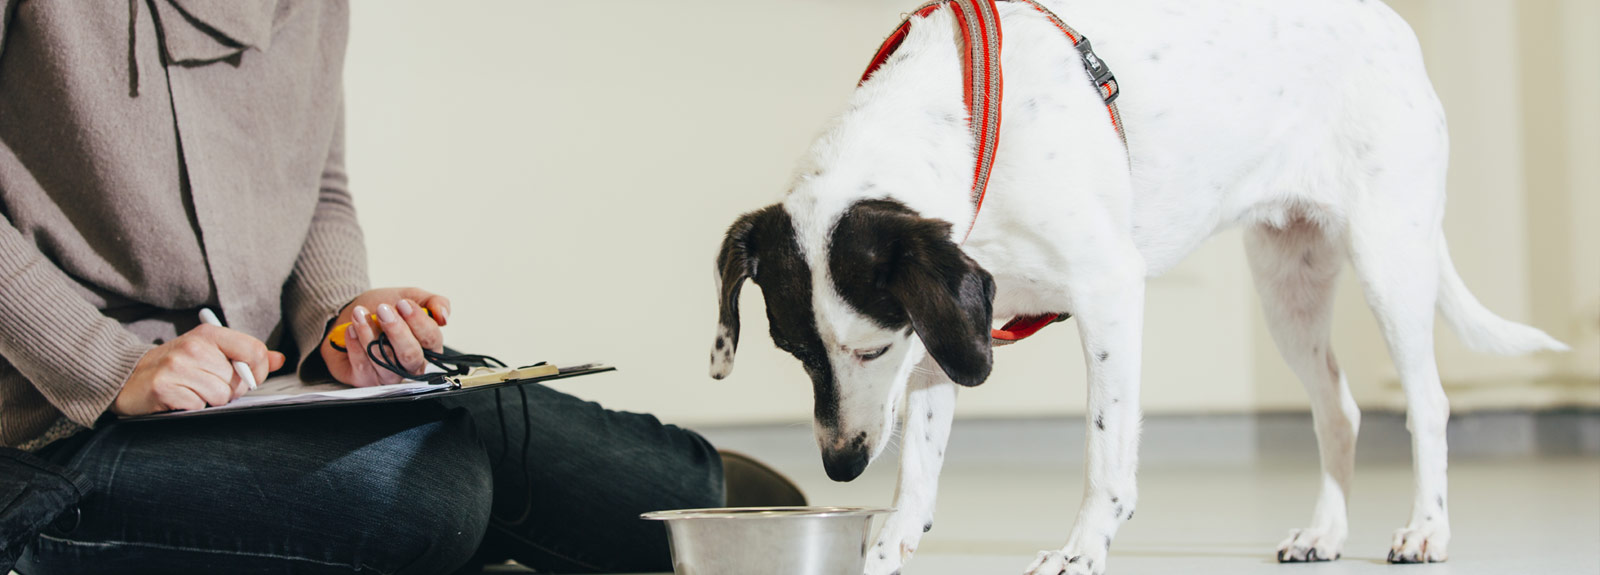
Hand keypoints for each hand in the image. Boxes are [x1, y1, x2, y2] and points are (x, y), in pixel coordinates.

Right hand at [111, 325, 285, 415]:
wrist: (127, 377)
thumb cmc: (176, 366)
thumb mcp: (210, 353)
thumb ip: (245, 355)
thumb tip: (279, 359)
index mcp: (209, 334)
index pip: (253, 351)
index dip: (258, 371)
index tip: (248, 379)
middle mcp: (193, 347)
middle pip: (238, 381)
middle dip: (228, 391)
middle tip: (206, 385)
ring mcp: (177, 367)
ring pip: (220, 396)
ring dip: (209, 401)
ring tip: (192, 392)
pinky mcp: (164, 388)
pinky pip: (198, 406)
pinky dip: (192, 408)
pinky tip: (179, 399)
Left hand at [321, 287, 450, 386]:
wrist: (352, 312)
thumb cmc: (382, 308)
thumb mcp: (409, 296)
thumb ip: (432, 302)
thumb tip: (443, 315)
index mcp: (428, 346)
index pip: (432, 339)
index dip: (418, 321)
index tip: (403, 304)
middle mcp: (411, 364)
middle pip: (411, 355)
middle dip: (396, 331)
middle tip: (383, 310)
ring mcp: (389, 374)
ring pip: (385, 361)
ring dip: (370, 334)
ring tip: (359, 314)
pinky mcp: (366, 380)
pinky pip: (363, 367)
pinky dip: (355, 345)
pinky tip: (351, 329)